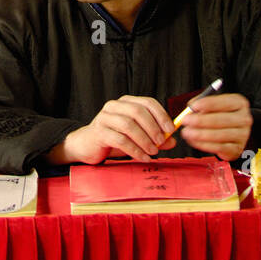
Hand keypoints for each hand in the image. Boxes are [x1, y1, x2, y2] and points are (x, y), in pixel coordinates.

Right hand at [60, 96, 176, 163]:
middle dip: (153, 127)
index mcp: (126, 102)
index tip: (171, 130)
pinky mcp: (99, 132)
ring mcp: (105, 117)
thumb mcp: (136, 136)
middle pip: (138, 111)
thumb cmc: (114, 138)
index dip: (161, 115)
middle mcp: (114, 106)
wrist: (88, 145)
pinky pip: (120, 140)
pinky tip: (143, 157)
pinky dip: (135, 150)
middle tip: (161, 142)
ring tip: (153, 152)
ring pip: (128, 125)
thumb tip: (172, 141)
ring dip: (144, 140)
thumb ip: (154, 137)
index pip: (147, 102)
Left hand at [178, 92, 251, 160]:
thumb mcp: (215, 104)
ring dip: (200, 134)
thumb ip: (203, 103)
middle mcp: (244, 119)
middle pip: (221, 120)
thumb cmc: (222, 115)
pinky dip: (204, 145)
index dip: (206, 104)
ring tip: (186, 132)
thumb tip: (191, 108)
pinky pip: (219, 147)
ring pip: (219, 135)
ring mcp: (242, 135)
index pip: (223, 102)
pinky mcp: (237, 149)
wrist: (235, 132)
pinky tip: (194, 141)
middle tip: (185, 120)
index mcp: (239, 103)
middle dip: (200, 120)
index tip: (192, 106)